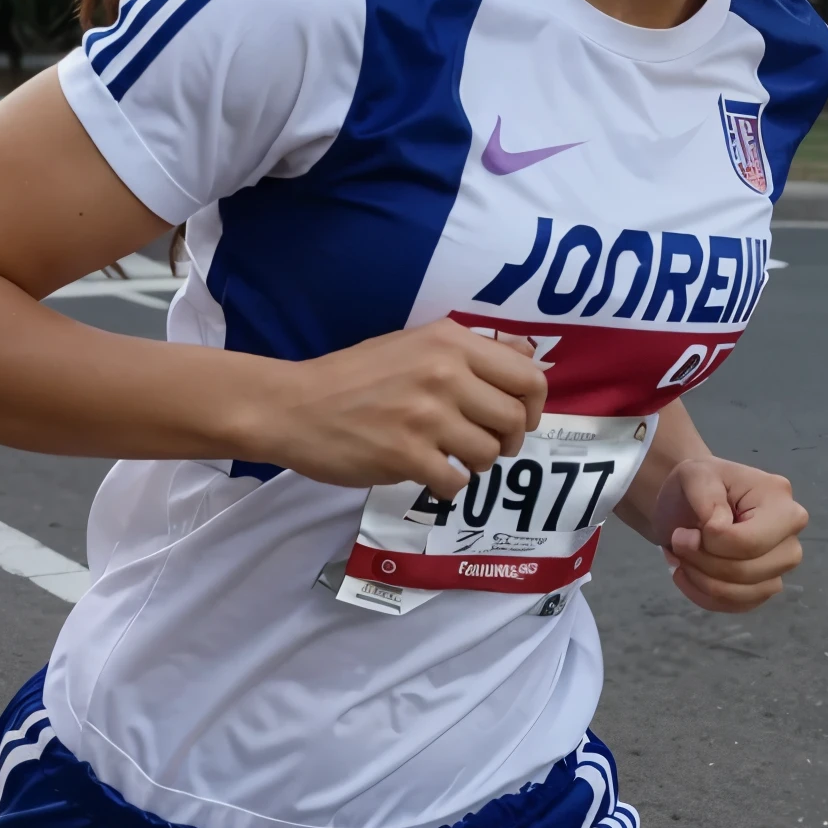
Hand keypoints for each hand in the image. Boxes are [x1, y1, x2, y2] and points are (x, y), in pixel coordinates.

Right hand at [257, 320, 546, 496]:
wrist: (295, 405)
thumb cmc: (354, 376)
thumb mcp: (413, 344)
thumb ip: (469, 351)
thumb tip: (529, 358)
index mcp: (450, 341)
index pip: (528, 376)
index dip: (533, 406)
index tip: (518, 418)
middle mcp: (444, 373)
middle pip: (515, 419)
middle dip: (508, 440)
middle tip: (484, 443)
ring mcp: (426, 415)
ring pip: (490, 454)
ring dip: (475, 463)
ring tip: (449, 456)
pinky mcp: (407, 455)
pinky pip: (456, 483)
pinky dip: (447, 486)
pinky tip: (427, 473)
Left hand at [649, 458, 806, 612]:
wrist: (690, 500)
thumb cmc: (698, 483)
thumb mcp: (694, 475)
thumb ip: (706, 496)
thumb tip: (719, 528)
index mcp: (780, 502)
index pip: (749, 543)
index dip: (710, 543)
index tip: (683, 531)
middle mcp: (790, 537)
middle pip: (749, 571)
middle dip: (703, 562)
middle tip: (678, 542)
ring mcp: (780, 565)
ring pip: (745, 594)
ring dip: (701, 581)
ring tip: (681, 557)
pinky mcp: (764, 585)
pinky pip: (738, 605)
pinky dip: (704, 595)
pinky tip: (686, 573)